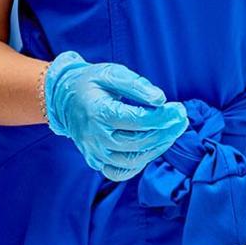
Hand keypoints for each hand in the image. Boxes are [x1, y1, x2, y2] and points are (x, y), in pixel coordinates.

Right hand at [45, 51, 188, 180]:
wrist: (64, 98)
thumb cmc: (91, 83)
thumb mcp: (112, 73)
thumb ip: (136, 85)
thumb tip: (160, 98)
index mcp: (98, 112)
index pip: (138, 120)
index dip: (163, 117)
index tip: (179, 109)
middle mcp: (95, 137)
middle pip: (138, 142)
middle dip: (166, 132)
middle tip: (181, 119)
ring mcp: (94, 152)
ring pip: (132, 160)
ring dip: (158, 147)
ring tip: (172, 131)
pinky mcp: (96, 160)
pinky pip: (120, 172)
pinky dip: (140, 163)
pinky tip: (153, 147)